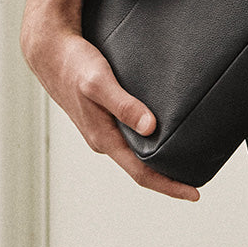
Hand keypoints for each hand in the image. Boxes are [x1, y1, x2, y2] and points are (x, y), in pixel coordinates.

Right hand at [20, 14, 199, 201]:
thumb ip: (123, 104)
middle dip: (167, 178)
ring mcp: (102, 130)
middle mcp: (103, 139)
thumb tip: (150, 127)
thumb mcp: (100, 82)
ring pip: (135, 153)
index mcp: (103, 138)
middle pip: (140, 168)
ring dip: (158, 161)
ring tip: (185, 162)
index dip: (168, 186)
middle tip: (197, 183)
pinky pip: (130, 138)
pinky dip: (149, 142)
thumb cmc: (74, 64)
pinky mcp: (103, 117)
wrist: (50, 52)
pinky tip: (163, 134)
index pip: (141, 172)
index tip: (194, 195)